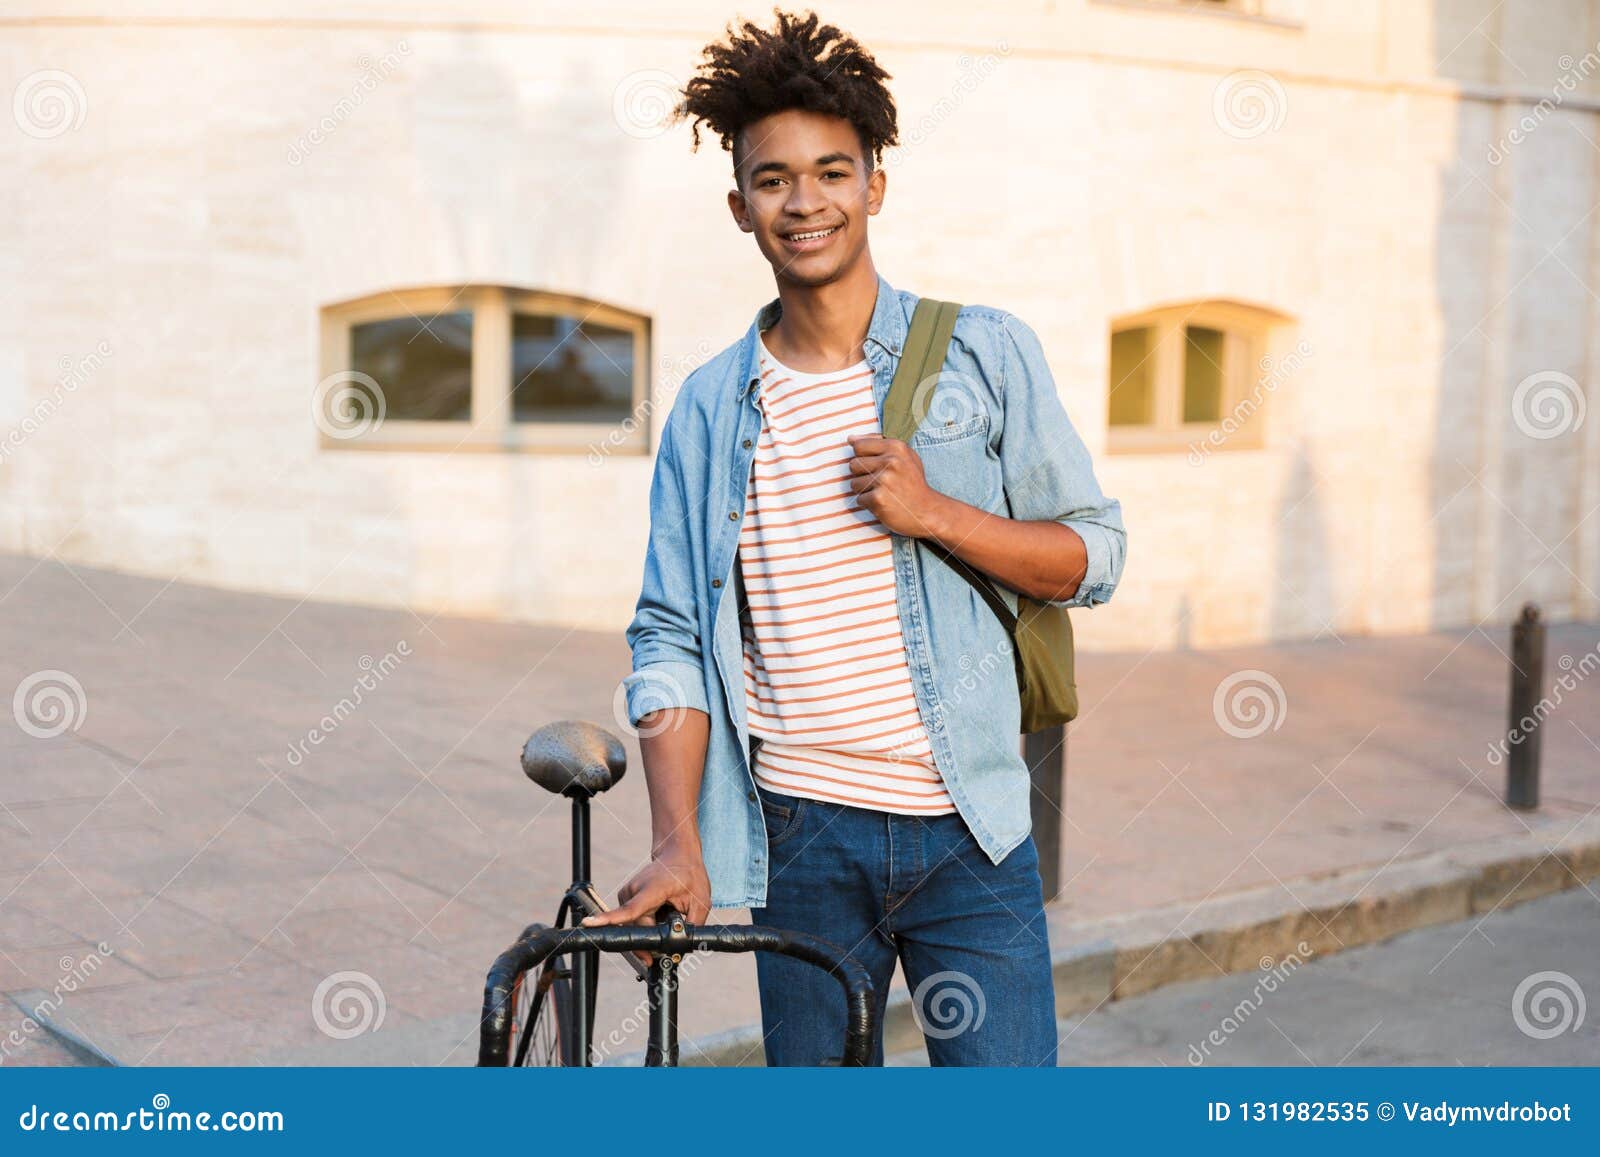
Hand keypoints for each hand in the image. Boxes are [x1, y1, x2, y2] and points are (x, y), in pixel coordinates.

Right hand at [581, 843, 710, 964]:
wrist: (678, 855)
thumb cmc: (690, 875)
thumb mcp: (701, 902)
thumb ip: (692, 926)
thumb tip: (680, 949)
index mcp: (652, 889)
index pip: (629, 910)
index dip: (610, 920)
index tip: (588, 924)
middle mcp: (634, 891)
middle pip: (637, 928)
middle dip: (652, 941)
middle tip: (670, 947)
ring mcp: (627, 894)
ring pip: (635, 926)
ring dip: (651, 930)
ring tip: (669, 914)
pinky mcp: (625, 898)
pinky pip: (633, 921)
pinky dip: (646, 924)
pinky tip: (660, 913)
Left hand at [847, 434, 948, 538]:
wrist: (927, 511)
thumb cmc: (912, 482)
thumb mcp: (904, 456)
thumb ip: (878, 443)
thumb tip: (851, 438)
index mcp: (896, 447)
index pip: (859, 445)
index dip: (862, 457)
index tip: (874, 466)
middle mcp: (891, 461)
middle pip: (853, 464)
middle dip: (861, 475)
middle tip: (880, 482)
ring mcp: (884, 480)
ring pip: (853, 483)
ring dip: (864, 491)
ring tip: (883, 493)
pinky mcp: (879, 498)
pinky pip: (859, 499)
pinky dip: (868, 504)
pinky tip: (883, 503)